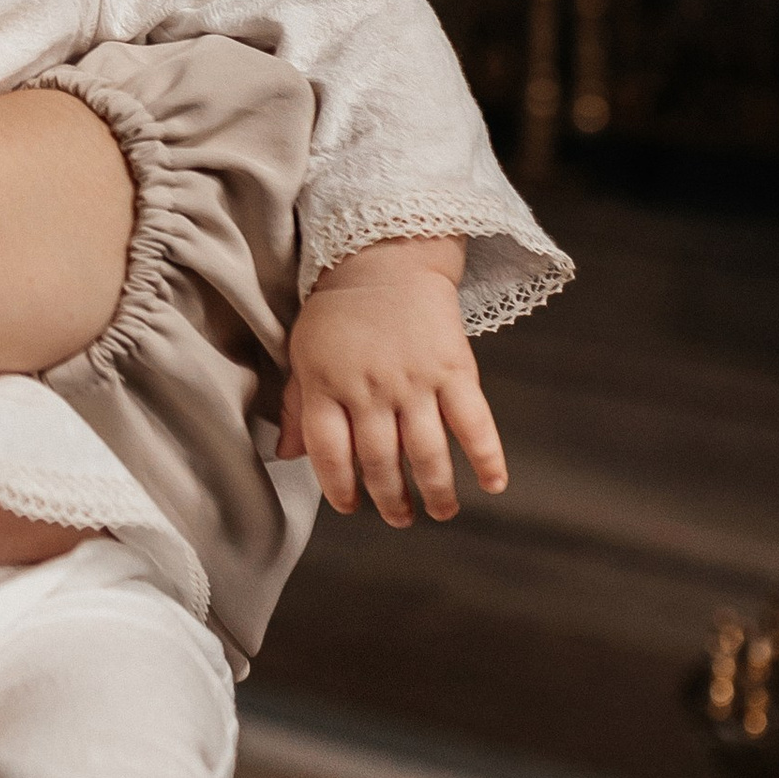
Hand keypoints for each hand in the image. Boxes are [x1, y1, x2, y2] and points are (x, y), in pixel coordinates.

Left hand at [280, 237, 507, 527]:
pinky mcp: (454, 369)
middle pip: (380, 461)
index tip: (351, 507)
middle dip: (390, 499)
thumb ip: (297, 407)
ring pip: (426, 452)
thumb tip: (285, 456)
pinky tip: (493, 484)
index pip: (329, 454)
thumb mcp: (304, 354)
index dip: (339, 488)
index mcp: (326, 385)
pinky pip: (474, 422)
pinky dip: (487, 457)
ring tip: (440, 512)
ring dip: (435, 491)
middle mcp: (369, 388)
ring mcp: (414, 380)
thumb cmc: (339, 313)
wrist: (386, 259)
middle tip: (400, 518)